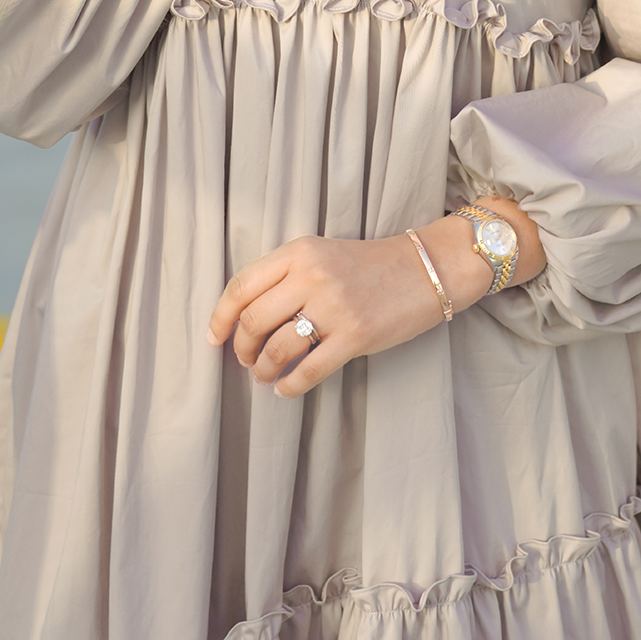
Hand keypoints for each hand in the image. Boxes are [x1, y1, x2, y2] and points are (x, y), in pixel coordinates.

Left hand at [207, 223, 492, 398]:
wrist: (426, 268)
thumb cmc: (369, 265)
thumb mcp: (322, 254)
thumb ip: (285, 276)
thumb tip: (243, 318)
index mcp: (300, 251)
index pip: (241, 287)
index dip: (221, 318)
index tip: (214, 338)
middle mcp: (312, 275)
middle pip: (254, 321)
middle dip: (242, 348)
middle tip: (246, 360)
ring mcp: (335, 306)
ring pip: (277, 349)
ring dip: (263, 370)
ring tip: (265, 375)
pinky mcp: (356, 335)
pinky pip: (308, 371)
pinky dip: (289, 386)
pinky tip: (286, 388)